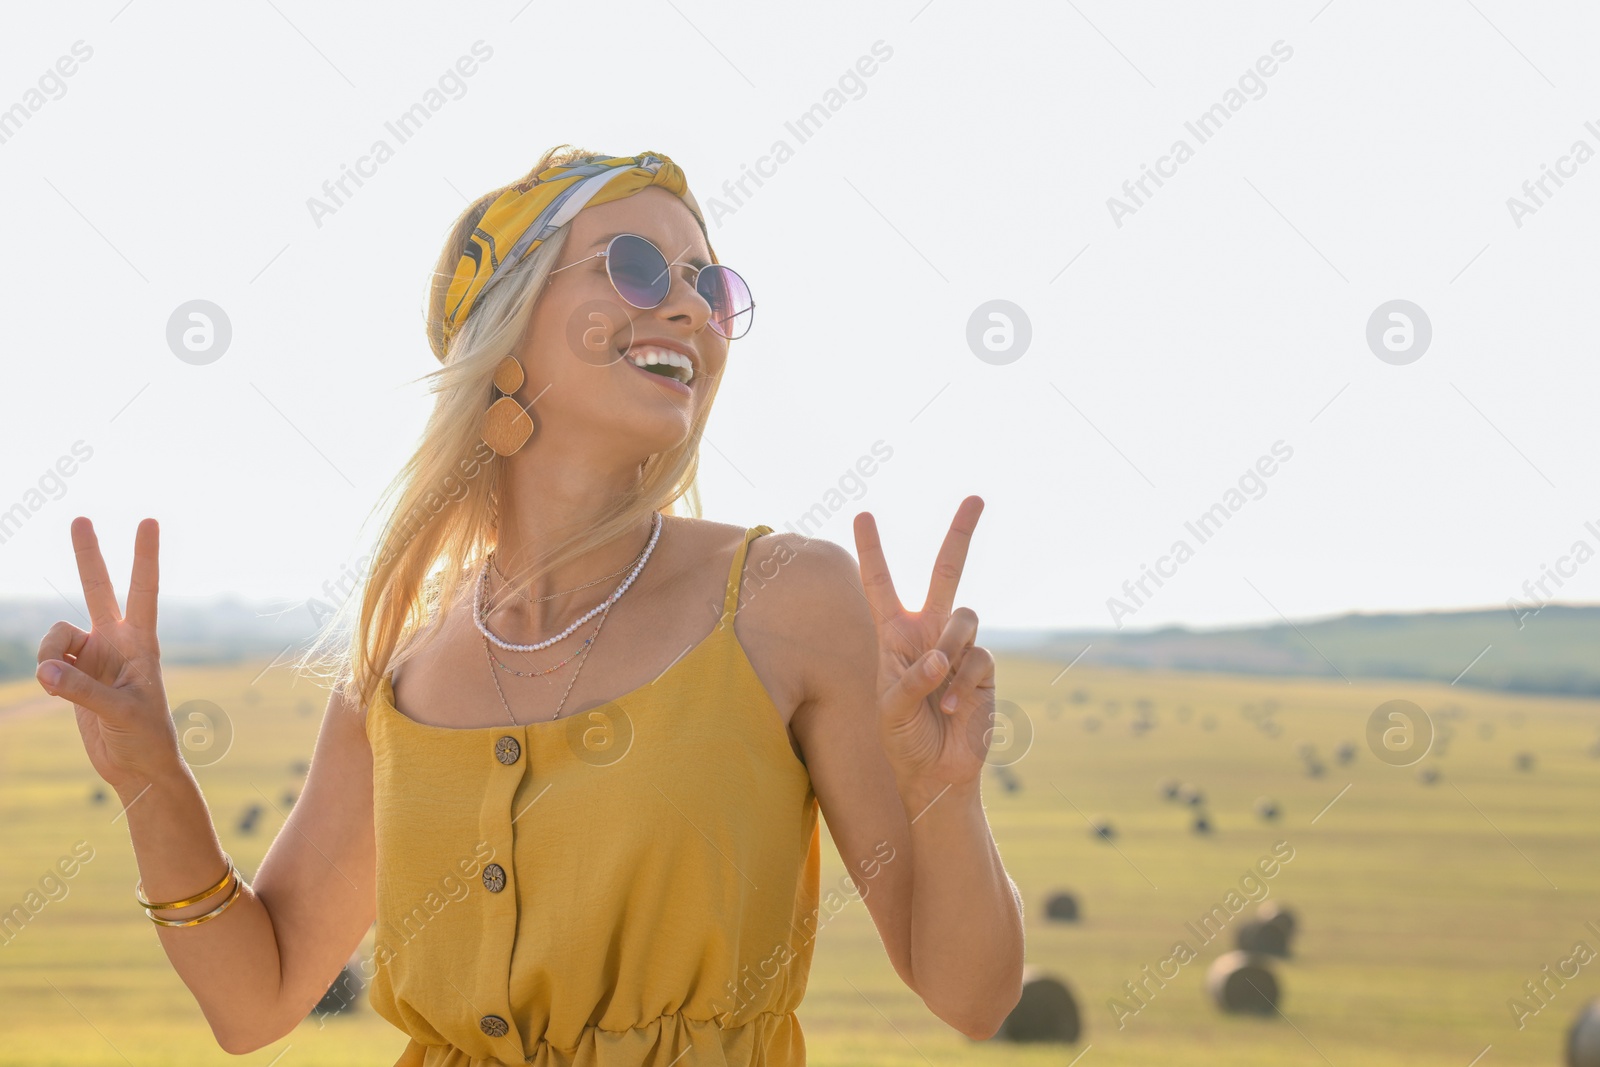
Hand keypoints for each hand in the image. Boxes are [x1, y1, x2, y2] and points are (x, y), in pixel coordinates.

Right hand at [36, 517, 181, 795]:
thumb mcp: (121, 713)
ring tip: (56, 682)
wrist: (136, 765)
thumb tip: (45, 670)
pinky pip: (47, 659)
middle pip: (98, 588)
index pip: (144, 590)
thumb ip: (82, 690)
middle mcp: (117, 641)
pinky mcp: (75, 673)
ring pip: (56, 635)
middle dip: (87, 554)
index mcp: (142, 643)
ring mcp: (94, 655)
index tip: (149, 520)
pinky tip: (56, 688)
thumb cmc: (145, 737)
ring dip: (48, 655)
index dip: (144, 556)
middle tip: (79, 517)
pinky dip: (45, 671)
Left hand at [853, 495, 995, 797]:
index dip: (872, 550)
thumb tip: (940, 658)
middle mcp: (929, 632)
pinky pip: (978, 655)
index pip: (881, 583)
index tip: (863, 514)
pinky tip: (953, 704)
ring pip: (964, 616)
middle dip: (961, 534)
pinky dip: (963, 680)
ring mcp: (959, 647)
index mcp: (894, 635)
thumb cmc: (902, 739)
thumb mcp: (890, 709)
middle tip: (976, 497)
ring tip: (939, 684)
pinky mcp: (984, 668)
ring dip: (950, 646)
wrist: (936, 771)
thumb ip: (911, 680)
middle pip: (947, 572)